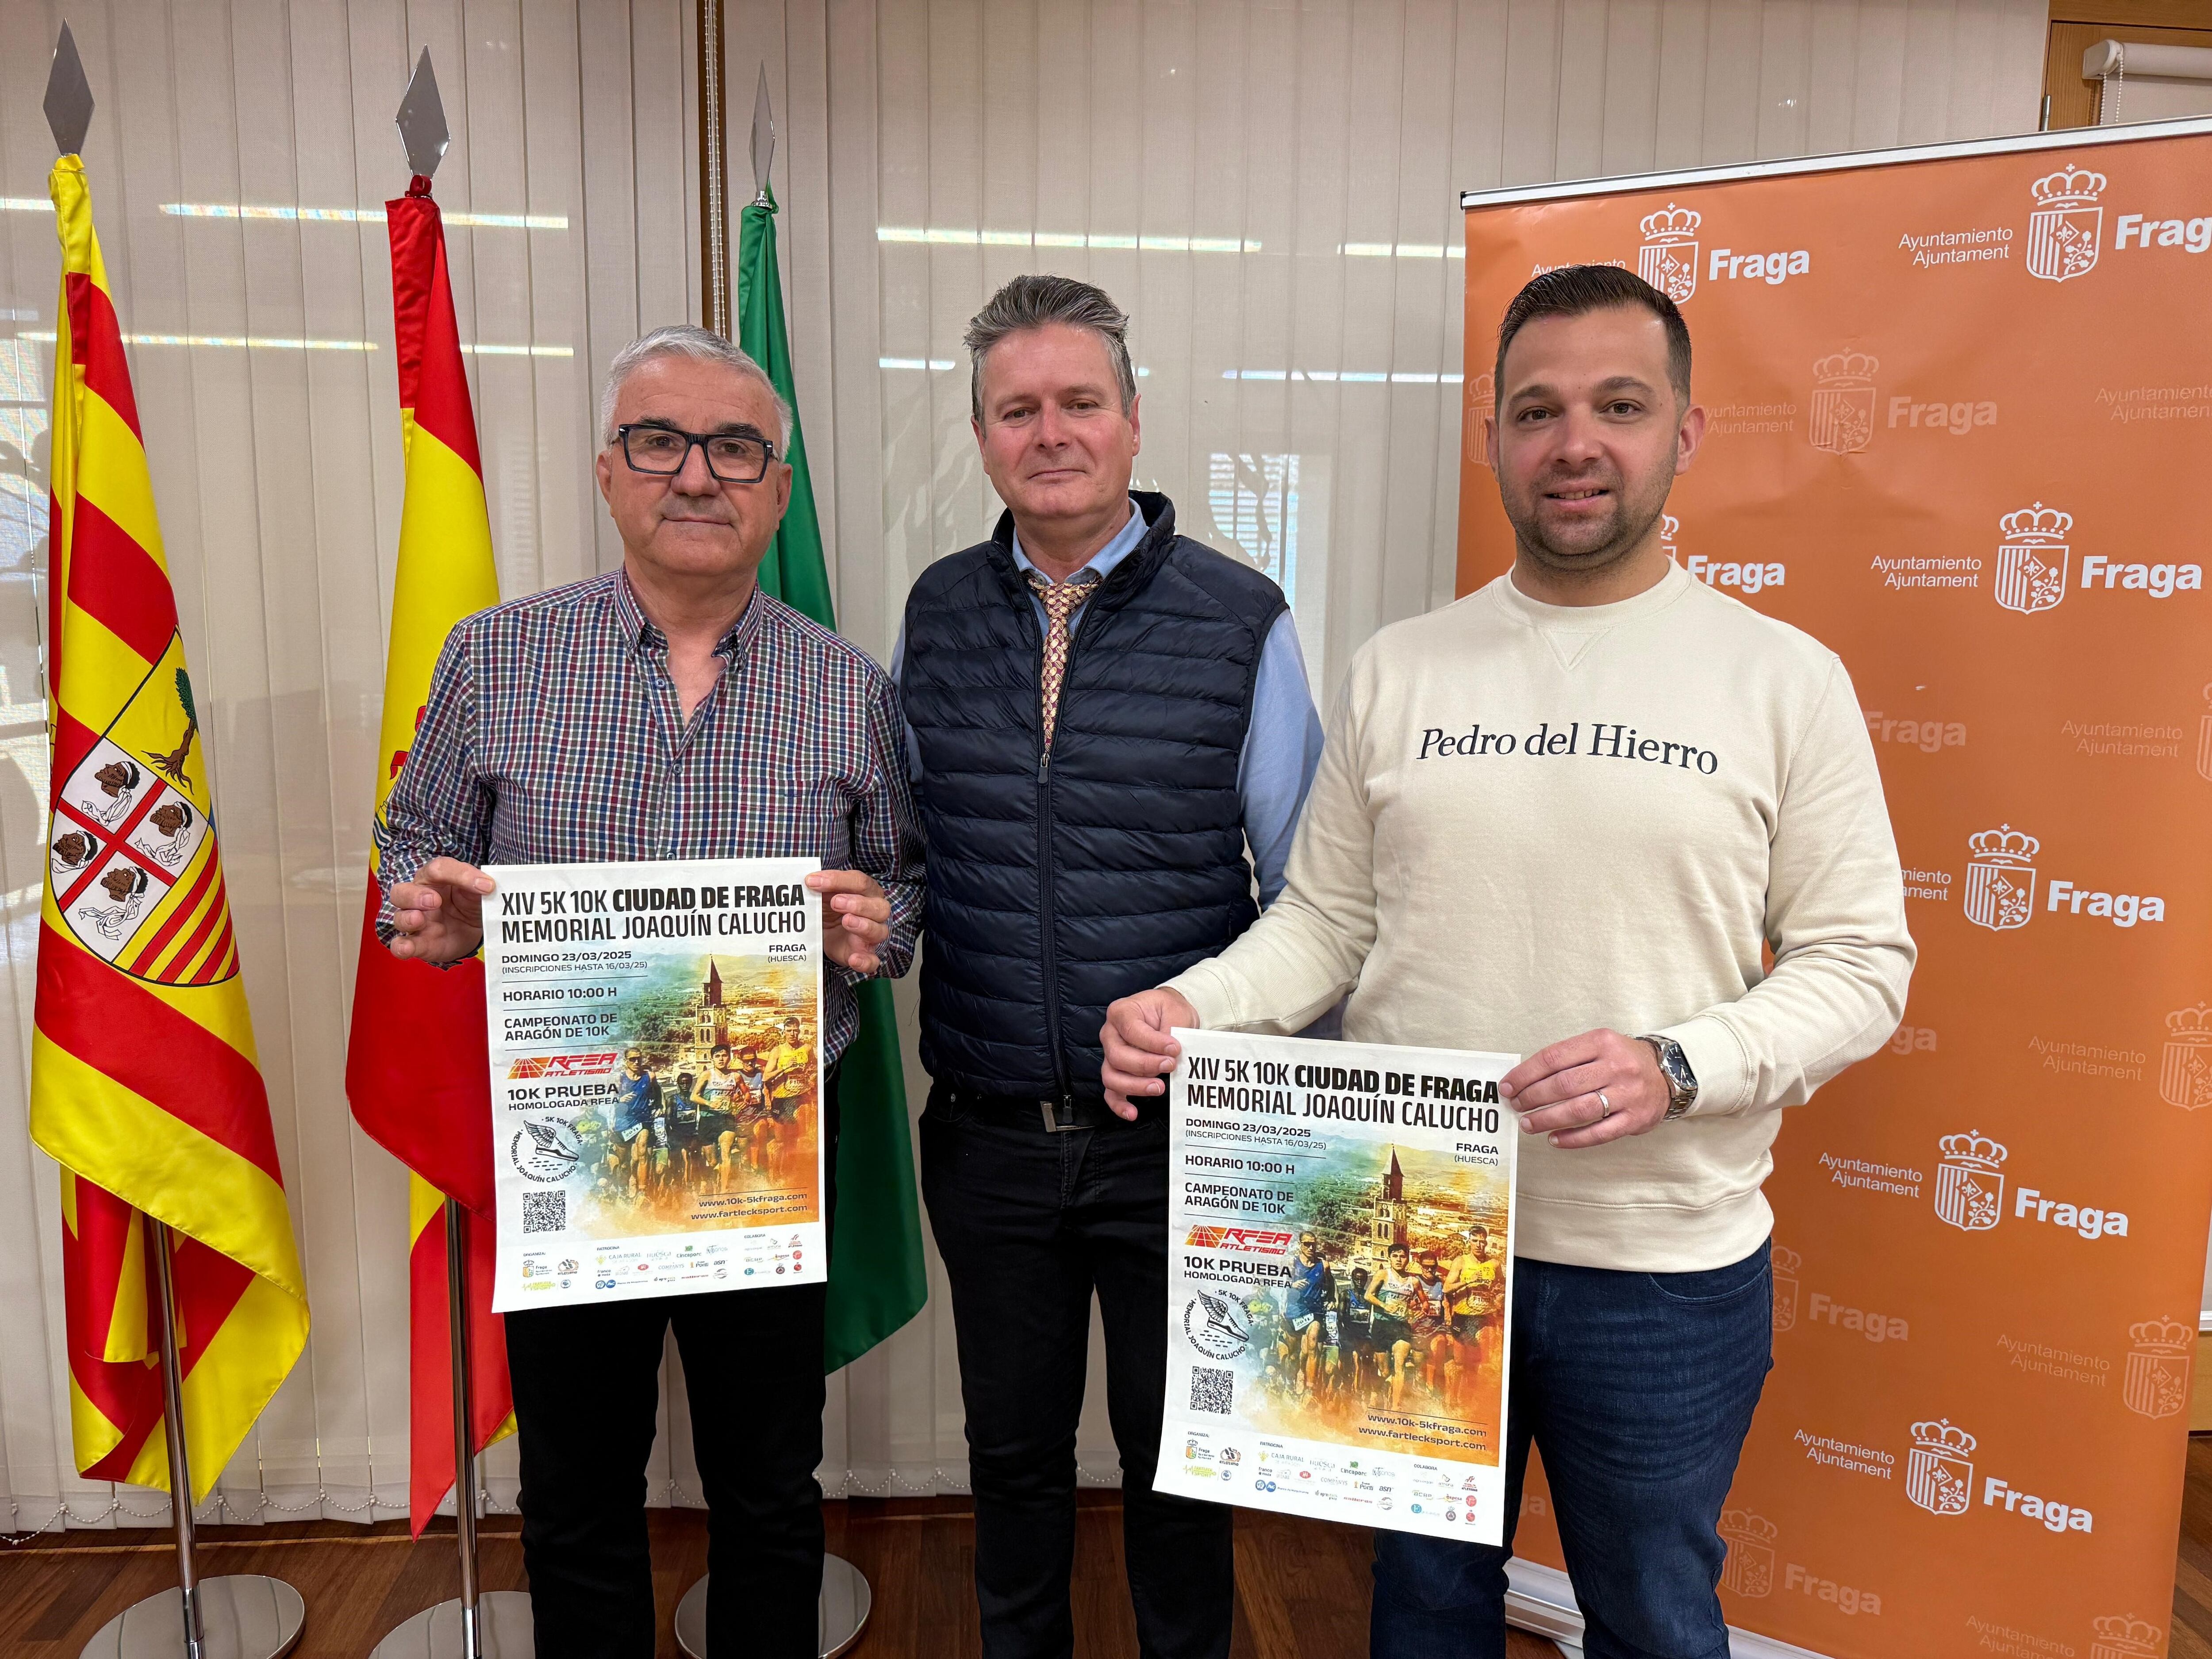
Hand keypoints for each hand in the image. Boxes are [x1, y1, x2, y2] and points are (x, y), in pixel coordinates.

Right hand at [386, 857, 495, 962]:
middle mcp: (419, 898)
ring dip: (407, 919)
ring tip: (419, 920)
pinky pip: (401, 945)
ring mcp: (416, 922)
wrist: (474, 929)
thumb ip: (480, 883)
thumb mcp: (478, 889)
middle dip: (414, 895)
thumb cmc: (470, 902)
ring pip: (399, 918)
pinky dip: (401, 947)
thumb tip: (488, 885)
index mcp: (434, 878)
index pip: (438, 869)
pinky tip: (407, 948)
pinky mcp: (419, 943)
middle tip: (435, 900)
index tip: (486, 886)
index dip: (460, 874)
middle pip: (402, 891)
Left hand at [809, 869, 890, 975]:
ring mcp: (873, 935)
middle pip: (878, 906)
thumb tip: (806, 879)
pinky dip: (865, 961)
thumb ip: (820, 887)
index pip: (859, 881)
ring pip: (879, 931)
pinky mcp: (866, 954)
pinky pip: (873, 961)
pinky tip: (854, 959)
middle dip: (858, 904)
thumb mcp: (824, 895)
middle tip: (835, 902)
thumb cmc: (831, 909)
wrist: (829, 933)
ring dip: (863, 926)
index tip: (812, 881)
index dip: (837, 880)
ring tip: (846, 921)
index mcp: (867, 892)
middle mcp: (876, 912)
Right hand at [1100, 987, 1196, 1119]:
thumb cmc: (1168, 1010)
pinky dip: (1119, 1104)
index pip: (1132, 1031)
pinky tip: (1132, 1113)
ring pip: (1112, 1076)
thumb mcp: (1174, 1010)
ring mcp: (1110, 1055)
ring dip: (1135, 1086)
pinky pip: (1110, 1092)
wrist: (1167, 1014)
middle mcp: (1110, 1034)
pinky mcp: (1116, 1072)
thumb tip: (1170, 1052)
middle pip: (1118, 1056)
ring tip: (1159, 1087)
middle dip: (1146, 1065)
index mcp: (1121, 1012)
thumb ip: (1172, 1028)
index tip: (1175, 1048)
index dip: (1153, 1043)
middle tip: (1170, 1065)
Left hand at [1500, 1029, 1669, 1148]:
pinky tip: (1553, 1139)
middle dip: (1532, 1097)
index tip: (1507, 1086)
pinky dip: (1572, 1139)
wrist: (1667, 1074)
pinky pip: (1598, 1133)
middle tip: (1515, 1106)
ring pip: (1578, 1110)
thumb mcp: (1598, 1044)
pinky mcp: (1634, 1119)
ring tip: (1528, 1124)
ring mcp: (1627, 1094)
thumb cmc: (1621, 1059)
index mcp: (1601, 1042)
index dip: (1525, 1074)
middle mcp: (1616, 1066)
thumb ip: (1567, 1057)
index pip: (1553, 1058)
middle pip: (1563, 1085)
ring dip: (1547, 1119)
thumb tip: (1525, 1078)